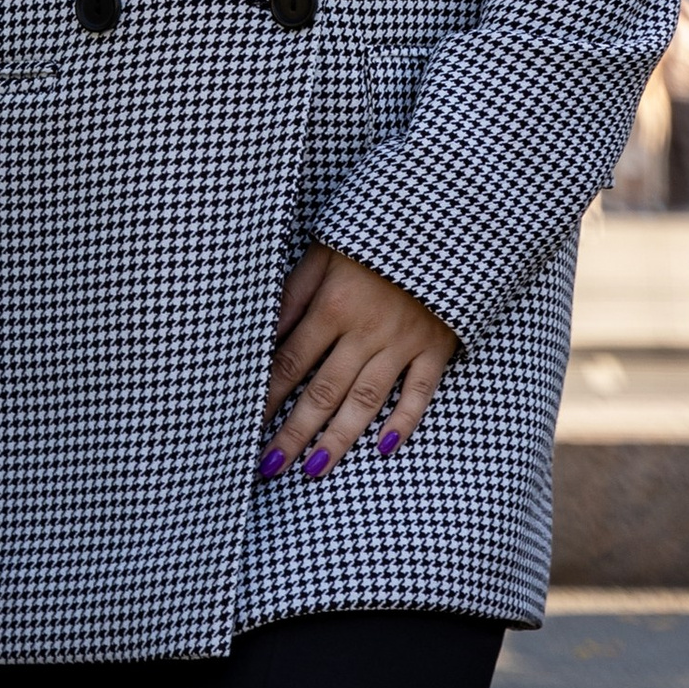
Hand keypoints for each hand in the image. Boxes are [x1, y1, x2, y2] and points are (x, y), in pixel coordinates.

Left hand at [262, 244, 456, 477]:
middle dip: (293, 433)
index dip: (267, 397)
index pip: (292, 362)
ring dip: (338, 438)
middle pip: (323, 391)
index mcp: (333, 305)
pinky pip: (420, 392)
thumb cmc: (371, 234)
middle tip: (269, 468)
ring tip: (313, 470)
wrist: (442, 218)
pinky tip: (383, 449)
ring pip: (366, 400)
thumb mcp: (324, 250)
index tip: (246, 427)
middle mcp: (366, 330)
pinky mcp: (436, 347)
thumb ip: (293, 294)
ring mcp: (403, 342)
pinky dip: (404, 421)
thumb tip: (262, 334)